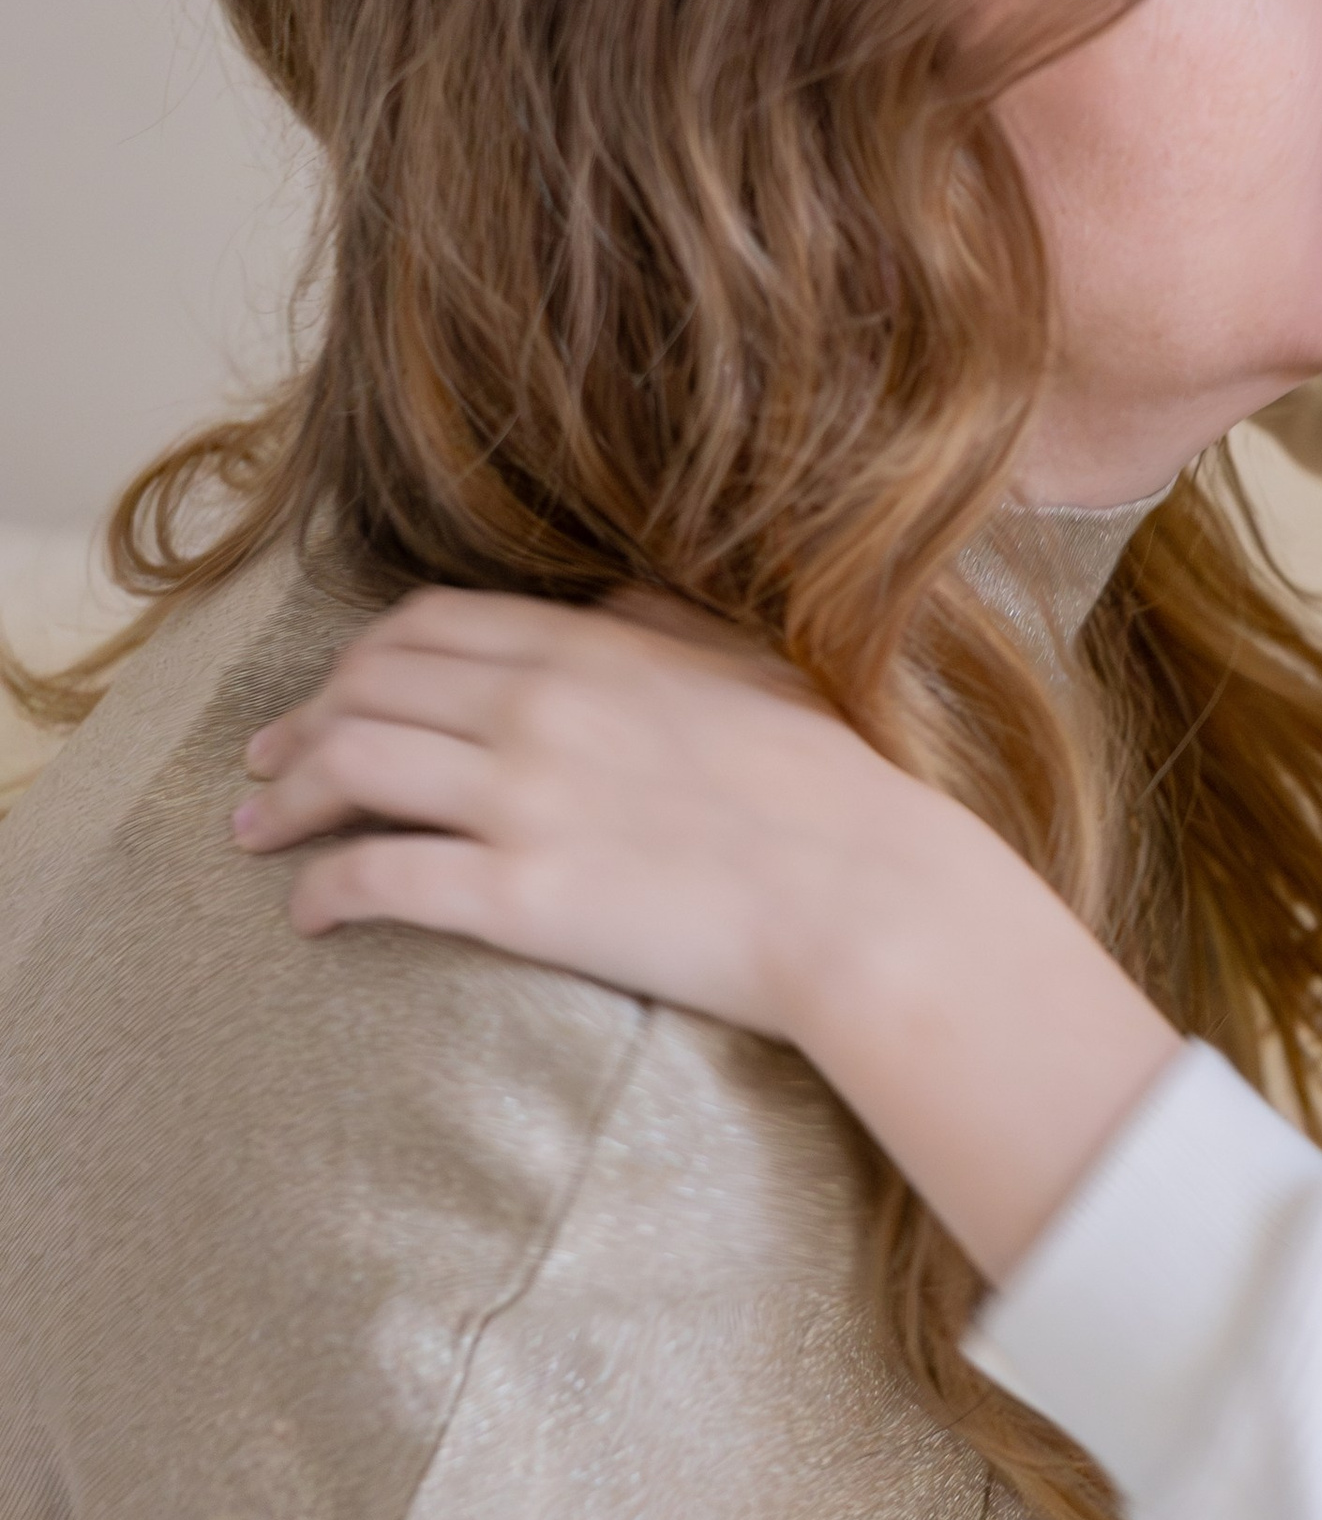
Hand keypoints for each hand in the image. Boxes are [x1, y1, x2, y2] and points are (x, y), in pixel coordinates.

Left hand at [234, 586, 976, 1031]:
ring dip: (284, 801)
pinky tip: (309, 913)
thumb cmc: (826, 785)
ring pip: (348, 769)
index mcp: (587, 645)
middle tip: (265, 766)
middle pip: (363, 689)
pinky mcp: (519, 896)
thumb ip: (653, 625)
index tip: (330, 694)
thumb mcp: (741, 662)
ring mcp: (521, 798)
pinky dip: (324, 890)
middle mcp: (536, 706)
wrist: (866, 893)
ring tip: (257, 834)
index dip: (356, 659)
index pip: (424, 627)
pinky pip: (380, 879)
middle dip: (297, 726)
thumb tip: (599, 605)